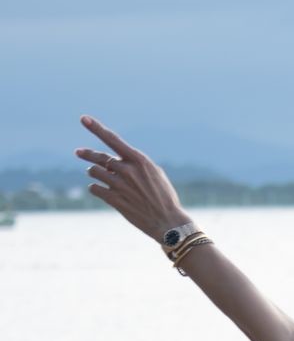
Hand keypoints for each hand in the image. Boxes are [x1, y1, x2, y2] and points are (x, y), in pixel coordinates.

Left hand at [74, 115, 187, 240]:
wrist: (168, 222)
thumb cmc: (164, 197)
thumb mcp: (155, 173)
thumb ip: (136, 163)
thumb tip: (116, 160)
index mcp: (139, 160)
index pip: (113, 139)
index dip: (96, 128)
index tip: (83, 118)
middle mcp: (128, 170)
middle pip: (100, 157)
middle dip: (87, 154)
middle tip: (78, 152)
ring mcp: (120, 185)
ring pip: (94, 172)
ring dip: (93, 173)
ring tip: (95, 175)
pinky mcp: (115, 201)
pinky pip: (95, 189)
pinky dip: (95, 188)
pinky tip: (99, 189)